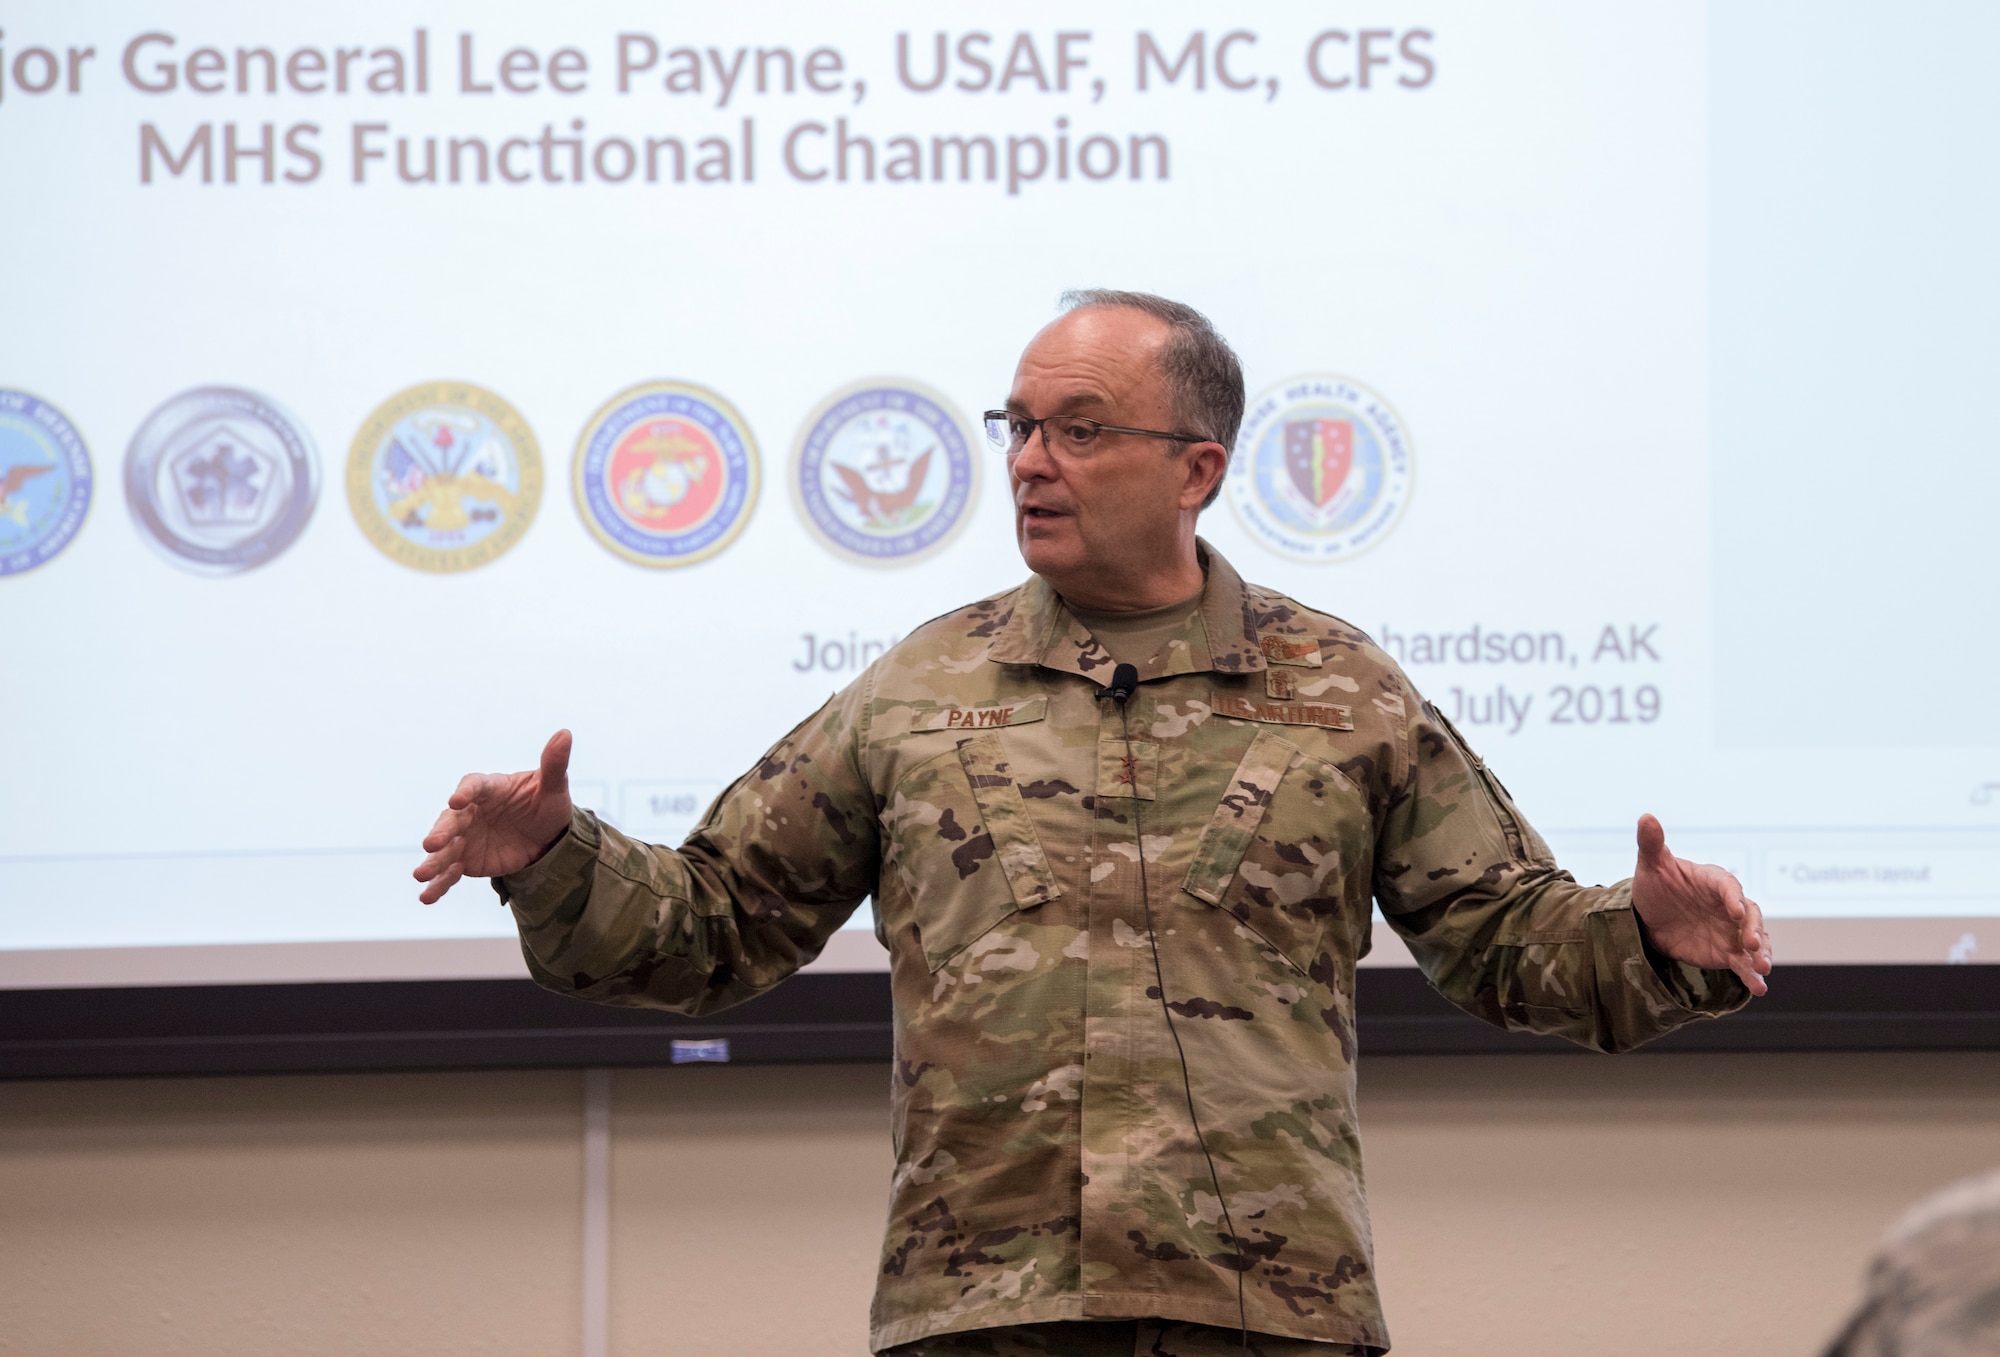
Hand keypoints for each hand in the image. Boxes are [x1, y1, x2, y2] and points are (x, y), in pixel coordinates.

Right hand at [413, 730, 574, 903]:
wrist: (546, 836)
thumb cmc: (545, 803)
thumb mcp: (554, 787)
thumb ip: (554, 763)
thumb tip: (565, 734)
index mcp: (489, 788)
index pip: (474, 786)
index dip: (465, 792)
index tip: (457, 800)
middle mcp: (470, 812)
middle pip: (451, 820)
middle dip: (440, 831)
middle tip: (431, 843)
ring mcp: (465, 837)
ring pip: (444, 850)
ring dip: (432, 862)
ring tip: (420, 875)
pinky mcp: (466, 861)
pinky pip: (450, 873)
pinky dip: (439, 885)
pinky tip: (427, 897)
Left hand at [1630, 813, 1772, 995]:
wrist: (1650, 915)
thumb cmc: (1656, 884)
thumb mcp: (1650, 864)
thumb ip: (1652, 843)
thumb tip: (1646, 817)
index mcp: (1715, 881)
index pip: (1729, 887)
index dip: (1733, 898)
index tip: (1735, 911)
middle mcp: (1730, 906)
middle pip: (1752, 916)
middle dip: (1755, 930)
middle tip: (1753, 944)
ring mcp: (1732, 930)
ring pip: (1755, 942)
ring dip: (1762, 955)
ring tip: (1762, 969)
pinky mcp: (1727, 952)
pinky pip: (1743, 964)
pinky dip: (1752, 976)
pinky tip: (1758, 989)